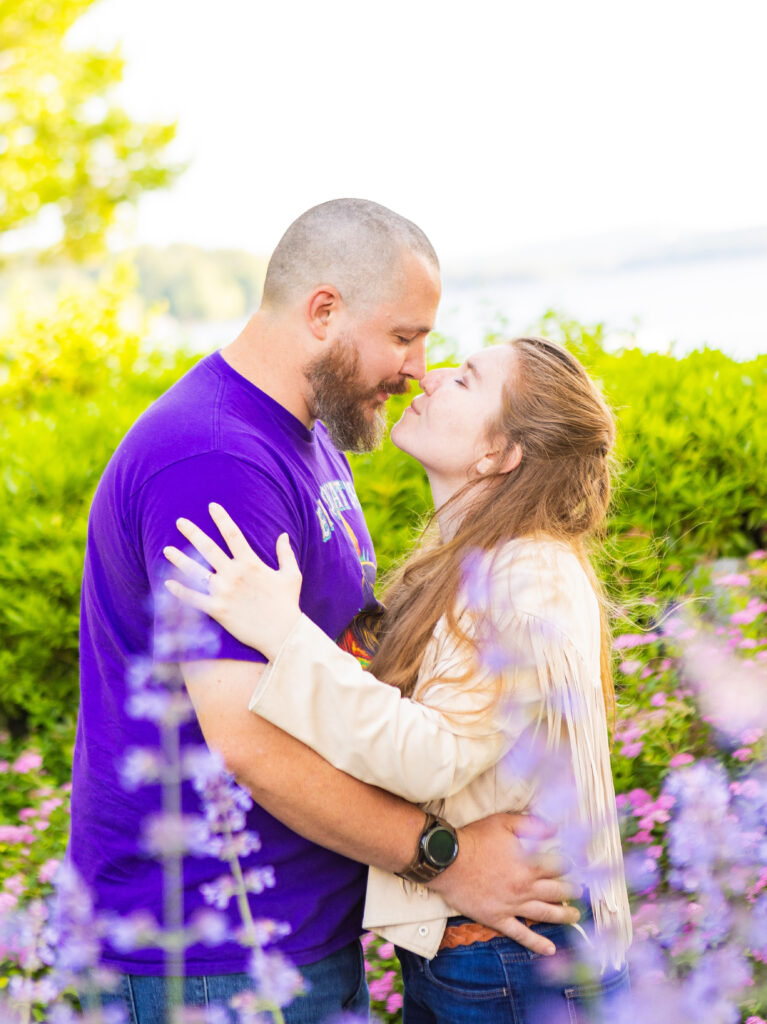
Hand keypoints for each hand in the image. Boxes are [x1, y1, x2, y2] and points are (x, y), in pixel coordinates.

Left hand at [163, 503, 302, 659]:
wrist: (282, 633)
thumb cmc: (287, 604)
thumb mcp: (291, 575)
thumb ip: (285, 553)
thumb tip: (283, 535)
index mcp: (251, 563)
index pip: (233, 534)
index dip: (221, 518)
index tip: (212, 506)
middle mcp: (234, 574)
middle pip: (208, 548)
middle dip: (193, 533)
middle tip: (180, 521)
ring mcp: (224, 592)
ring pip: (196, 572)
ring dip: (180, 560)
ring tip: (167, 550)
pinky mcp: (217, 610)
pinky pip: (194, 599)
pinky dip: (180, 592)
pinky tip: (167, 584)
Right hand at [428, 812, 581, 956]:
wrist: (448, 861)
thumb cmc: (475, 839)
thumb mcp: (504, 822)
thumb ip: (531, 825)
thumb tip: (555, 828)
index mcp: (529, 864)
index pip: (558, 866)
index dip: (569, 864)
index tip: (576, 864)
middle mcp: (525, 887)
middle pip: (557, 891)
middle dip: (572, 890)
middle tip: (582, 891)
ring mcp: (513, 905)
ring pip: (545, 914)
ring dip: (564, 915)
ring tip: (575, 916)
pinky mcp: (498, 918)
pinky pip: (521, 934)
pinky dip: (536, 943)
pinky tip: (549, 949)